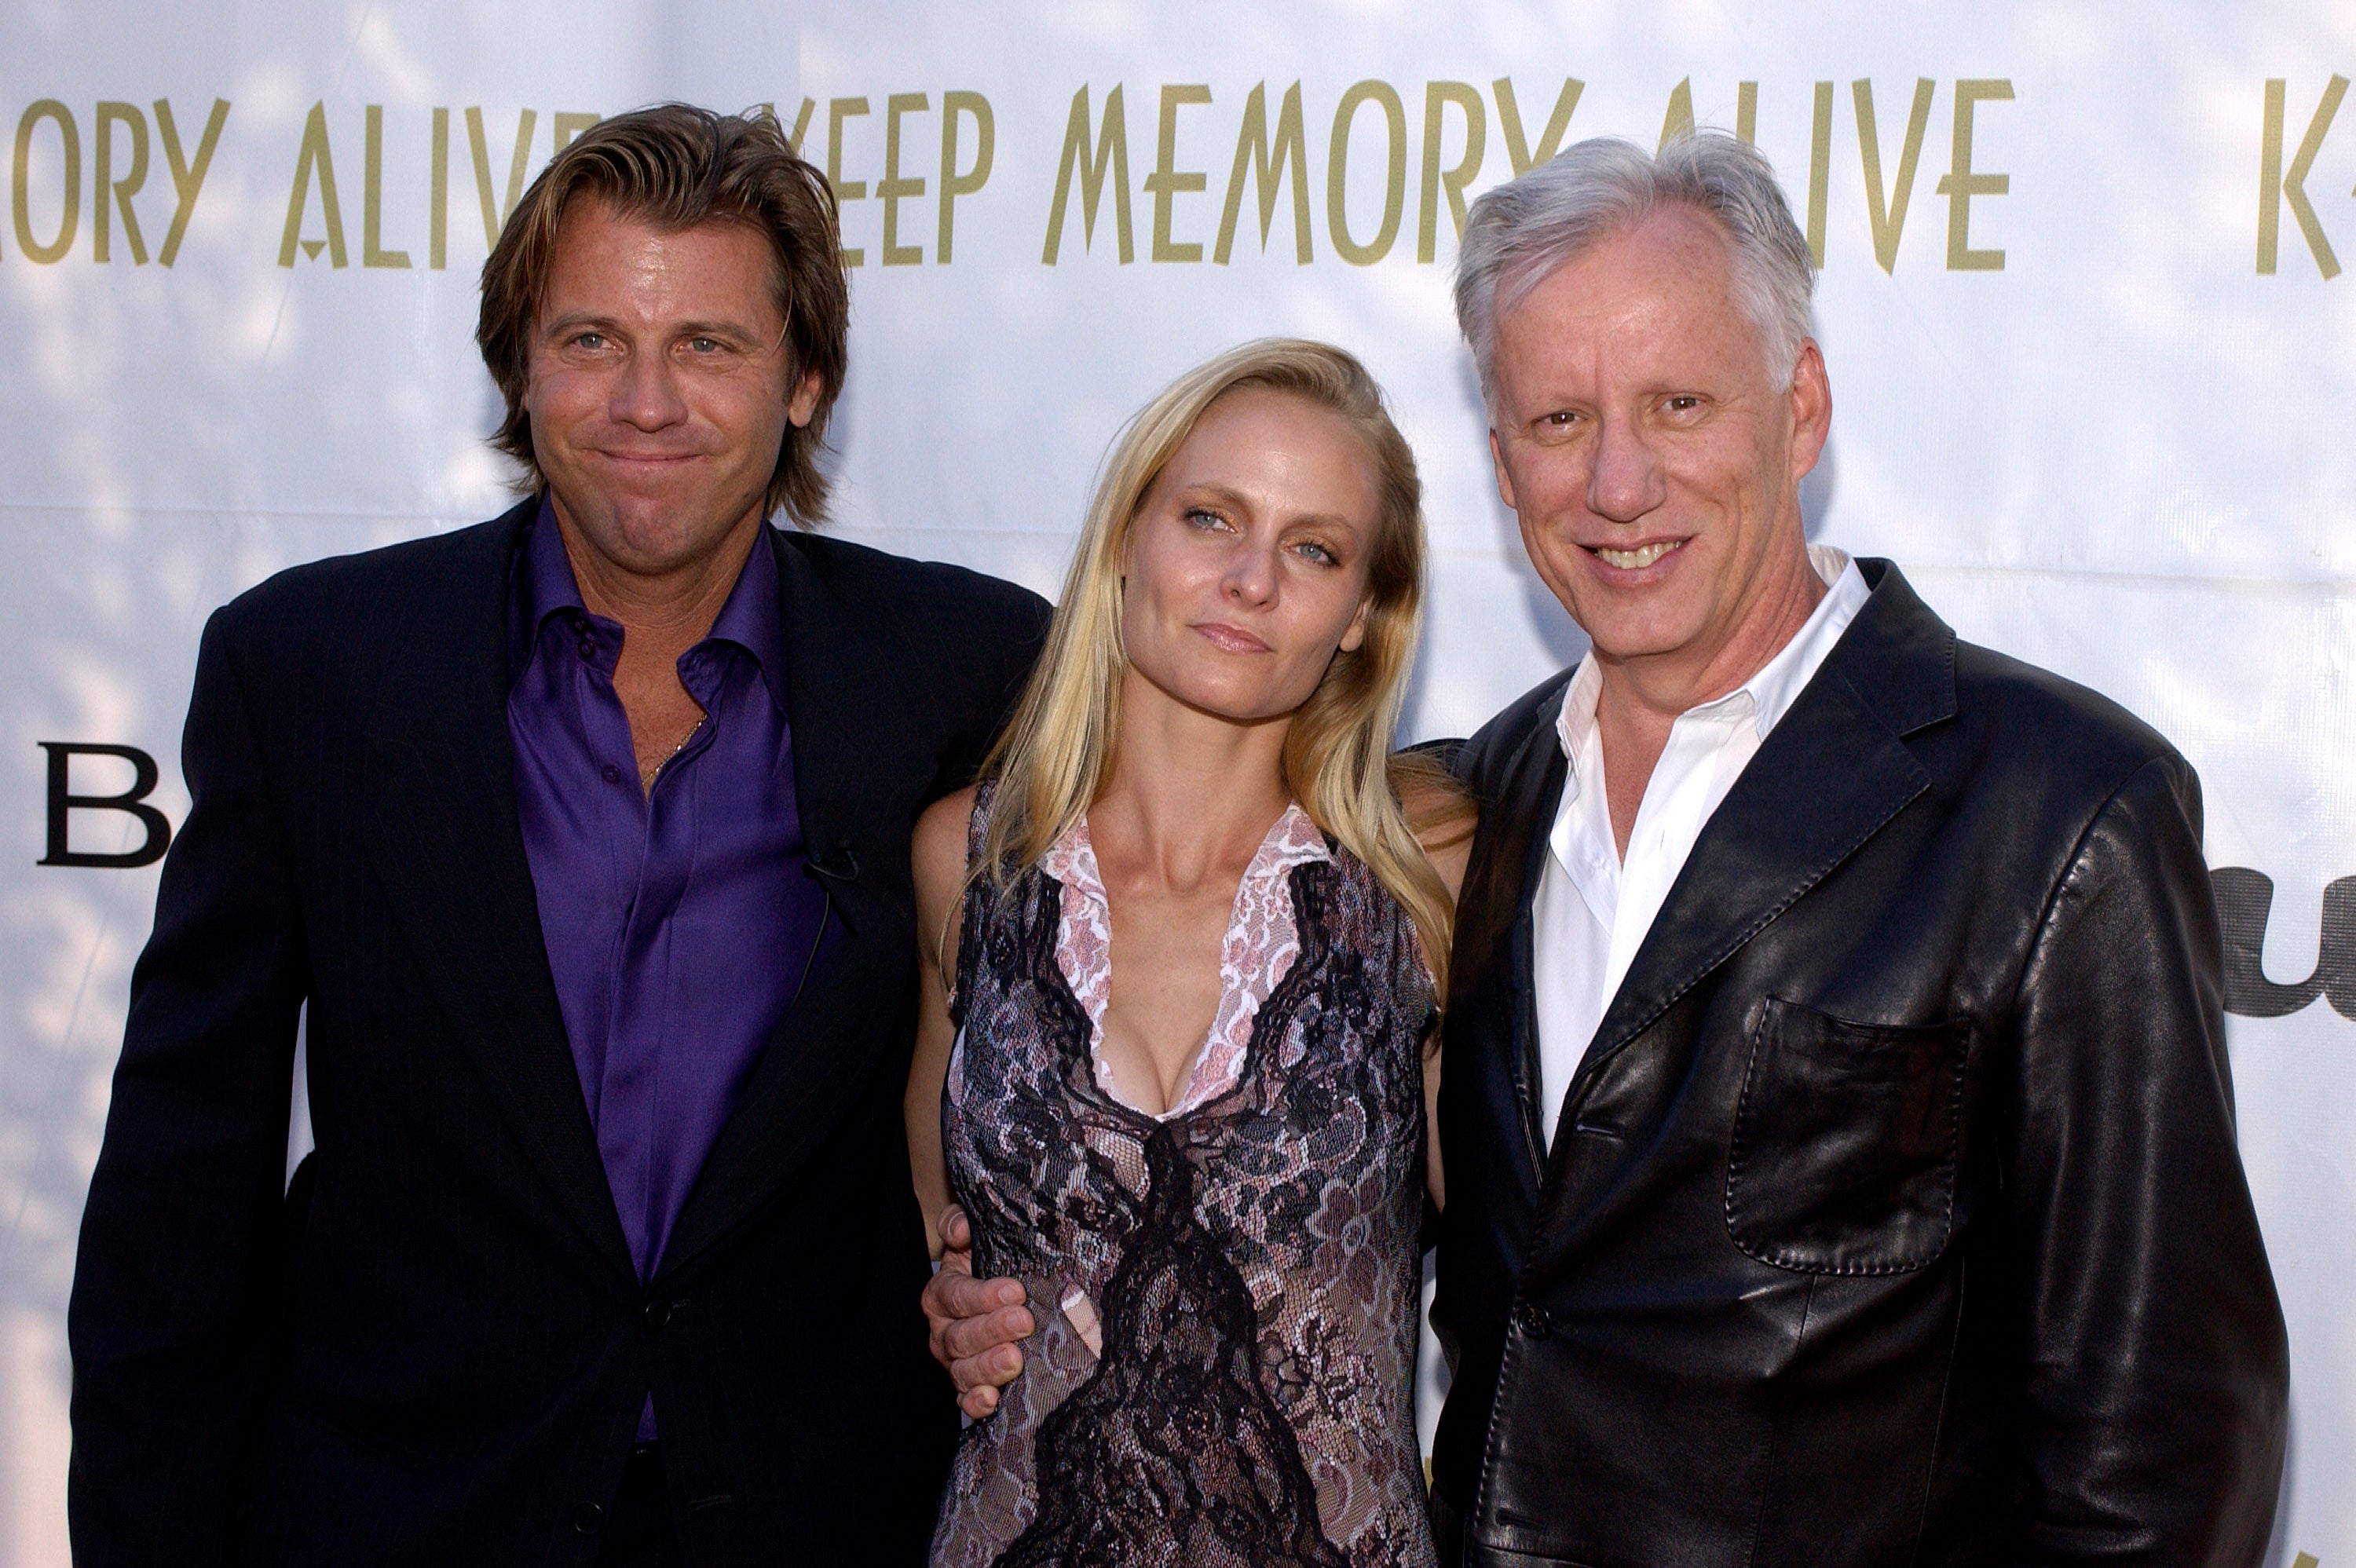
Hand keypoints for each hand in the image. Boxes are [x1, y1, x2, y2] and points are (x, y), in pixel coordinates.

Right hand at [922, 1205, 1031, 1417]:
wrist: (997, 1286)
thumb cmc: (987, 1259)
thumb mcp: (974, 1236)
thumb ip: (959, 1224)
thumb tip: (961, 1229)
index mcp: (941, 1293)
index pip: (955, 1295)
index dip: (982, 1295)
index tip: (1016, 1291)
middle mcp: (942, 1331)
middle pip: (959, 1336)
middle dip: (992, 1330)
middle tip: (1024, 1322)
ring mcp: (954, 1362)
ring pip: (962, 1371)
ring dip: (987, 1368)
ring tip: (1015, 1360)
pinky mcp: (969, 1386)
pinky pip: (965, 1400)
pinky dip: (976, 1403)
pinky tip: (993, 1401)